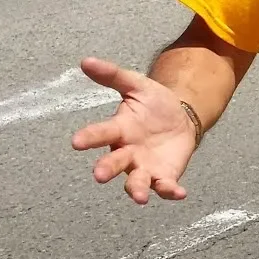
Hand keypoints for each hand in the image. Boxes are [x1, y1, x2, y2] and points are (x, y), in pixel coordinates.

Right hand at [70, 57, 197, 204]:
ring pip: (136, 181)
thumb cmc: (153, 104)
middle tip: (99, 175)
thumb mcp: (137, 85)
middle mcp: (127, 152)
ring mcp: (144, 166)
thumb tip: (86, 61)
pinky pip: (165, 186)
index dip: (89, 137)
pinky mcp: (164, 175)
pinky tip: (179, 193)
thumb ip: (113, 75)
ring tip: (140, 197)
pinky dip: (170, 191)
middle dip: (107, 168)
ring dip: (136, 189)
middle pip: (114, 162)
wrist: (182, 118)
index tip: (76, 141)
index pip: (101, 132)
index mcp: (119, 129)